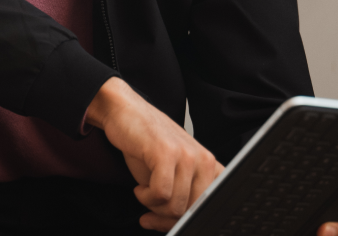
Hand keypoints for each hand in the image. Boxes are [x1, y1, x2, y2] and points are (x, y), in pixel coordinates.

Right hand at [86, 77, 223, 231]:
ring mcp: (186, 154)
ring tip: (144, 191)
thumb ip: (184, 195)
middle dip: (168, 218)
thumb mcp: (173, 171)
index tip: (169, 224)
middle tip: (151, 211)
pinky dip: (145, 197)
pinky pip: (160, 194)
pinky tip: (139, 186)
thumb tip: (182, 228)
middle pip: (192, 211)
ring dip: (153, 206)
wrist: (126, 113)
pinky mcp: (166, 152)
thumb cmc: (148, 144)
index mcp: (209, 165)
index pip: (211, 206)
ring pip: (176, 206)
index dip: (188, 221)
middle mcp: (203, 159)